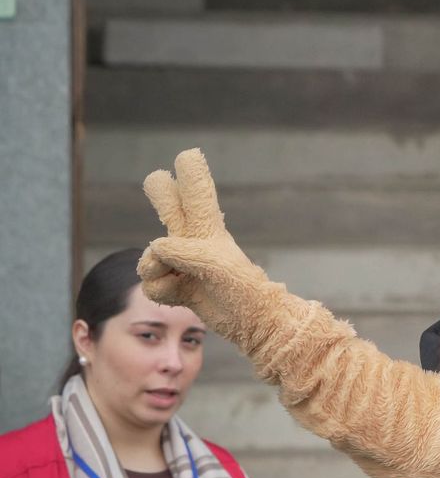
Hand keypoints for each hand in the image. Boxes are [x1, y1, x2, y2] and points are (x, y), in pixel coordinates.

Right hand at [139, 149, 271, 340]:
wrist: (251, 323)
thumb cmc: (242, 289)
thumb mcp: (213, 263)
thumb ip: (180, 250)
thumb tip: (153, 251)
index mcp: (208, 230)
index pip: (198, 195)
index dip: (192, 176)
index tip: (189, 154)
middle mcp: (193, 243)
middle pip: (171, 209)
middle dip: (162, 194)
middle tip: (157, 177)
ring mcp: (183, 265)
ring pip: (150, 255)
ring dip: (154, 268)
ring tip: (177, 276)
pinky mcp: (177, 287)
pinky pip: (151, 284)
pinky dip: (163, 291)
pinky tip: (182, 296)